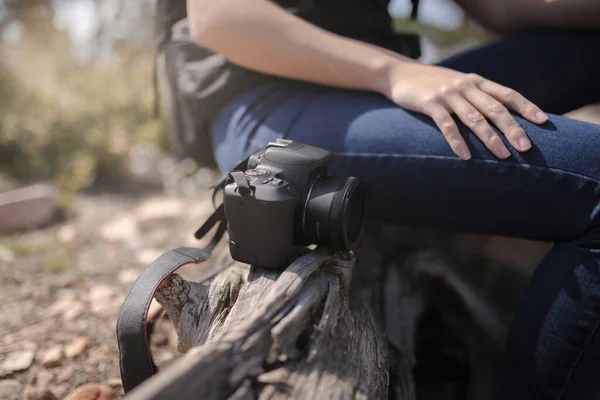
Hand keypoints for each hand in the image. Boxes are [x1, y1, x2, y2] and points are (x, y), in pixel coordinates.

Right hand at [384, 63, 547, 159]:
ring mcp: (448, 95)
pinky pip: (447, 125)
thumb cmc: (432, 84)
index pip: (507, 94)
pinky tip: (465, 156)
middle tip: (526, 148)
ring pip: (474, 118)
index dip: (526, 107)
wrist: (400, 73)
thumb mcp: (458, 84)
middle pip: (495, 109)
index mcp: (476, 82)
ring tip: (503, 156)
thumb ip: (476, 96)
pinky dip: (457, 141)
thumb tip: (500, 117)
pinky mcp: (430, 104)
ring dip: (490, 138)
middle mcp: (466, 86)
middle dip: (513, 128)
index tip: (542, 122)